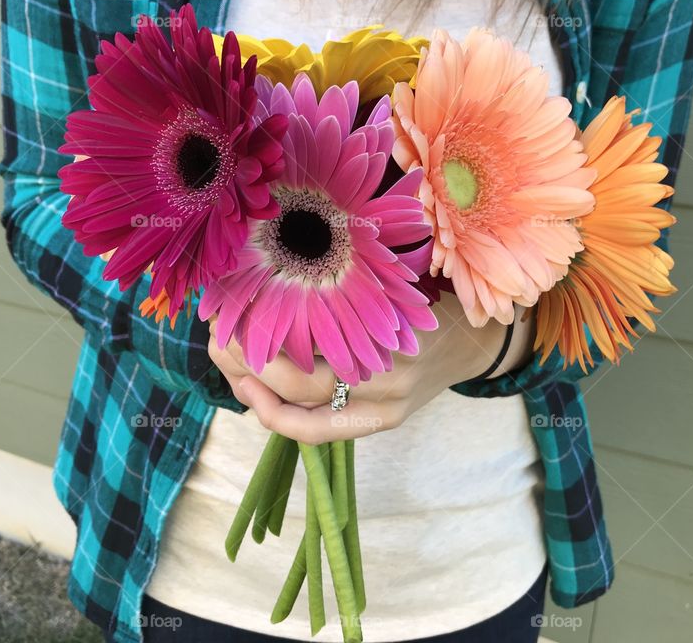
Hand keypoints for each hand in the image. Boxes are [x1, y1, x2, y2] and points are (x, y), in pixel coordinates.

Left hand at [208, 293, 532, 443]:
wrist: (476, 339)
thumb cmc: (428, 295)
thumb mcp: (391, 277)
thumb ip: (346, 281)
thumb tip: (274, 263)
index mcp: (390, 334)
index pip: (310, 344)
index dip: (259, 340)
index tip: (228, 315)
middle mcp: (386, 381)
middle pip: (300, 388)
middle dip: (247, 365)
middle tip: (216, 337)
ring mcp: (384, 411)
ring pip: (303, 418)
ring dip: (257, 395)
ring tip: (228, 366)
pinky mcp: (380, 424)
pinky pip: (320, 430)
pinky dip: (281, 416)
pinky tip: (254, 394)